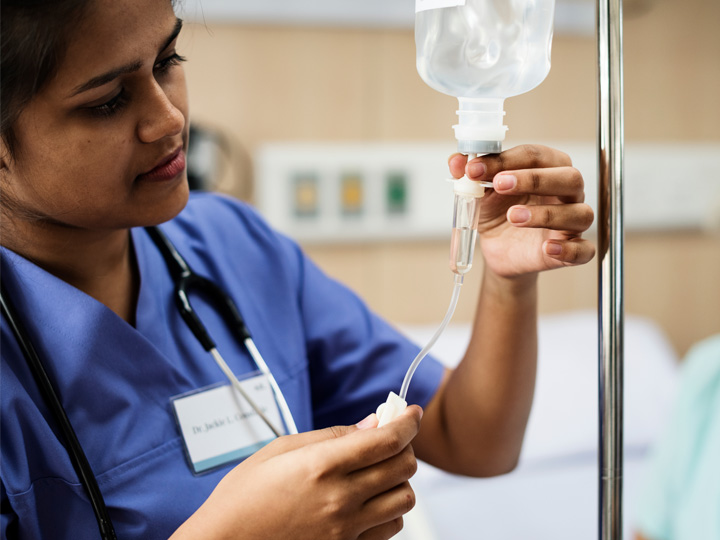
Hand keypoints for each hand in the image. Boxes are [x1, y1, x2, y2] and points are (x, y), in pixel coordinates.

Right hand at [171, 407, 422, 539]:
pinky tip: (368, 500)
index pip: (388, 440)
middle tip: (390, 439)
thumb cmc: (242, 499)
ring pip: (404, 500)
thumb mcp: (280, 451)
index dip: (407, 422)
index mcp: (322, 466)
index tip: (410, 413)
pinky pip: (389, 529)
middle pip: (404, 467)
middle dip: (404, 446)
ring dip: (398, 480)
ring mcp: (345, 530)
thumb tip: (370, 423)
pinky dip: (388, 510)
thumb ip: (331, 435)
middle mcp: (340, 499)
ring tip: (378, 472)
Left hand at [449, 145, 594, 277]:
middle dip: (534, 179)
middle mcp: (567, 192)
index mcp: (548, 168)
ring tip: (513, 217)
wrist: (498, 250)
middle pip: (570, 178)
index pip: (536, 155)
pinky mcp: (572, 250)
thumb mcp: (479, 193)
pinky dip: (569, 250)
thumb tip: (455, 161)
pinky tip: (547, 248)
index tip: (474, 169)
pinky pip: (584, 250)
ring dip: (546, 214)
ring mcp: (572, 222)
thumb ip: (469, 175)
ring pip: (579, 213)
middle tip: (499, 185)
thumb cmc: (498, 212)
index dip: (505, 160)